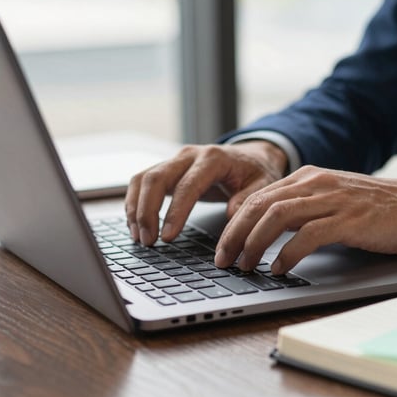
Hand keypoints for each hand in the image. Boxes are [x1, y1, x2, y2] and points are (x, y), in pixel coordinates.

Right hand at [125, 141, 287, 245]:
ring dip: (136, 208)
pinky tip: (137, 225)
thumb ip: (247, 200)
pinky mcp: (167, 169)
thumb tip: (231, 216)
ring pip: (143, 178)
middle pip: (156, 178)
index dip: (175, 212)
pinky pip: (142, 182)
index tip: (168, 237)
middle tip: (148, 241)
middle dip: (147, 212)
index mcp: (213, 158)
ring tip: (140, 237)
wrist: (252, 156)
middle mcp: (189, 155)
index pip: (187, 186)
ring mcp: (175, 160)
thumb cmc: (256, 172)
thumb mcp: (262, 185)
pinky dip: (134, 203)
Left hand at [214, 165, 396, 274]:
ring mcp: (332, 200)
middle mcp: (316, 183)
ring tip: (245, 266)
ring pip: (277, 217)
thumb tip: (270, 234)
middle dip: (235, 235)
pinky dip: (287, 254)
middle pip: (260, 205)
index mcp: (309, 177)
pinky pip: (307, 235)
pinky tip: (279, 268)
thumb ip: (304, 209)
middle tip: (223, 260)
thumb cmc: (378, 208)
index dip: (234, 223)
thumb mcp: (334, 200)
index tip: (223, 247)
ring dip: (254, 244)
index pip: (258, 197)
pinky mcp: (349, 220)